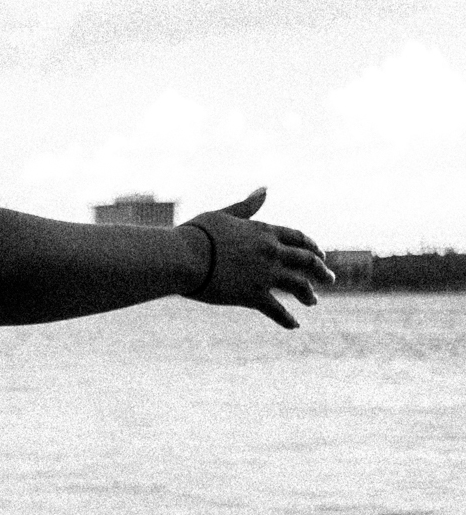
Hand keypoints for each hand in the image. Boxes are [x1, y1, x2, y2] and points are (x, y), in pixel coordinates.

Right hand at [180, 189, 333, 328]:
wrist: (183, 256)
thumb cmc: (196, 234)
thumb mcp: (223, 215)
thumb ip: (246, 206)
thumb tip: (265, 189)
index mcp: (264, 231)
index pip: (297, 238)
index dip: (311, 246)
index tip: (320, 254)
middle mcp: (271, 252)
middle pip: (306, 261)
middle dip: (321, 271)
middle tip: (330, 279)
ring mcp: (265, 275)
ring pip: (298, 285)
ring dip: (308, 294)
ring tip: (313, 302)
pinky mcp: (253, 295)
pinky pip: (276, 310)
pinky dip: (286, 319)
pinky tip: (295, 326)